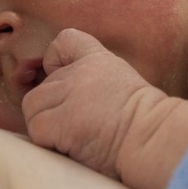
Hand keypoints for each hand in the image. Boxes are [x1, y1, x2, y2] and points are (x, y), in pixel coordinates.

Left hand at [22, 30, 157, 179]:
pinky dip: (48, 143)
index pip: (65, 40)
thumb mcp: (125, 90)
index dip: (53, 61)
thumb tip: (74, 107)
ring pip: (32, 107)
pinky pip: (36, 130)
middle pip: (41, 88)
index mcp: (100, 61)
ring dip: (45, 127)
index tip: (62, 84)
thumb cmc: (146, 125)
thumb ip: (97, 87)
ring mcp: (70, 93)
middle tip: (76, 130)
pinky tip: (71, 148)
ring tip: (72, 140)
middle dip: (51, 111)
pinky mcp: (62, 119)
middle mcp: (80, 72)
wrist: (155, 138)